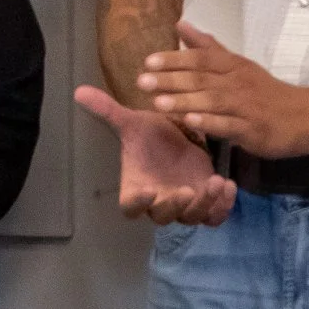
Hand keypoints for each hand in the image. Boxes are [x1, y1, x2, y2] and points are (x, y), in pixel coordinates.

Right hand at [74, 86, 235, 224]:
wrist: (178, 137)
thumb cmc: (151, 134)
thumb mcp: (131, 122)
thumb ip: (107, 111)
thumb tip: (78, 91)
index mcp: (136, 186)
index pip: (130, 206)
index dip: (138, 203)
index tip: (148, 190)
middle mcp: (159, 201)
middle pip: (163, 217)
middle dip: (176, 206)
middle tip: (187, 190)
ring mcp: (184, 205)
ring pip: (193, 217)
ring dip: (205, 204)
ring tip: (217, 182)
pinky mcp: (206, 203)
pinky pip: (215, 217)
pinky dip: (223, 207)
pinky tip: (229, 184)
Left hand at [136, 27, 308, 160]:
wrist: (306, 117)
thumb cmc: (266, 91)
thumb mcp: (238, 64)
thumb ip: (208, 47)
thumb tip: (180, 24)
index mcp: (232, 66)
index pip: (200, 58)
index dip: (174, 59)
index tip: (147, 61)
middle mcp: (237, 83)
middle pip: (201, 78)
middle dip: (171, 79)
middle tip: (141, 81)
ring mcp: (246, 106)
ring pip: (212, 101)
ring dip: (184, 101)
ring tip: (157, 103)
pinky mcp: (253, 129)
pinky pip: (229, 125)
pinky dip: (210, 123)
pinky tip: (190, 122)